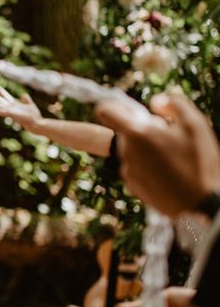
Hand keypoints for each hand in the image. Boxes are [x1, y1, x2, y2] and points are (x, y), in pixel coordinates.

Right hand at [0, 85, 41, 130]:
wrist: (36, 123)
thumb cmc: (34, 116)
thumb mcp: (30, 105)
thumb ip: (26, 100)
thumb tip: (24, 95)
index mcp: (15, 105)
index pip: (6, 97)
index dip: (1, 91)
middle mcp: (10, 108)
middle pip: (0, 101)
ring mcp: (9, 111)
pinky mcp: (10, 114)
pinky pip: (0, 111)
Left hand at [96, 93, 219, 217]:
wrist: (201, 206)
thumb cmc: (200, 163)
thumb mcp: (196, 125)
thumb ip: (174, 104)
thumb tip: (155, 101)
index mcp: (137, 134)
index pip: (104, 111)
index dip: (114, 106)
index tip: (131, 110)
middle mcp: (125, 152)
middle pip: (126, 131)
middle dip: (143, 129)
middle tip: (169, 137)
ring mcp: (127, 171)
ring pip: (132, 150)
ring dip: (146, 149)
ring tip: (174, 158)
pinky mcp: (132, 186)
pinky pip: (136, 168)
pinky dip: (148, 166)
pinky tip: (169, 173)